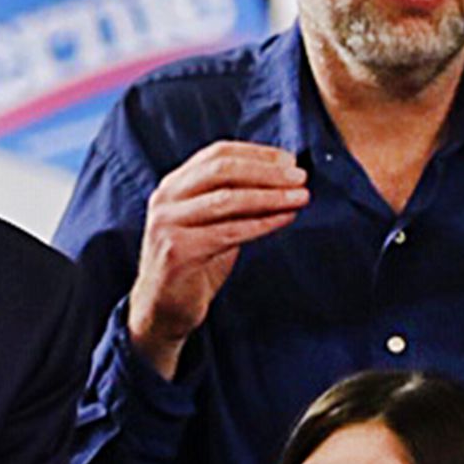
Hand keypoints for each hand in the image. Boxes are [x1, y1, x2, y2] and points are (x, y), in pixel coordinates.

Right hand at [124, 141, 309, 377]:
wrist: (162, 309)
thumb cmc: (193, 264)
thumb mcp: (212, 223)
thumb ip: (235, 200)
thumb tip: (283, 180)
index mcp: (173, 185)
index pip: (217, 154)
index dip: (257, 154)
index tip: (290, 160)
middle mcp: (165, 198)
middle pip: (222, 170)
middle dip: (266, 171)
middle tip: (300, 177)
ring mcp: (167, 224)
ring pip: (227, 199)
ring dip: (270, 196)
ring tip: (300, 197)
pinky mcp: (177, 251)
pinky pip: (229, 232)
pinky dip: (262, 223)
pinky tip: (284, 219)